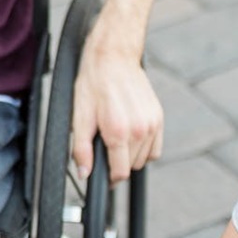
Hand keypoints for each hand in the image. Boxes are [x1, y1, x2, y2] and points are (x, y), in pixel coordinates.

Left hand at [70, 44, 162, 183]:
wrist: (113, 59)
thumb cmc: (93, 85)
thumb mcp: (79, 116)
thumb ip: (81, 148)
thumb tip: (84, 173)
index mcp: (118, 132)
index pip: (120, 172)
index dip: (110, 178)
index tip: (104, 176)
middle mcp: (139, 130)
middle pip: (132, 166)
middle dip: (118, 163)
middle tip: (105, 147)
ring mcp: (152, 124)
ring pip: (144, 158)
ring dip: (131, 155)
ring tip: (116, 137)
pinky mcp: (159, 118)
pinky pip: (155, 147)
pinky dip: (144, 147)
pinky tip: (130, 135)